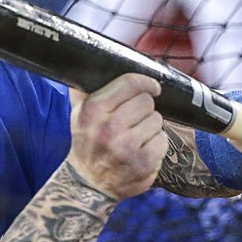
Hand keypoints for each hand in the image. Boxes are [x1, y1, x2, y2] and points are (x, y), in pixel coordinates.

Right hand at [67, 74, 167, 200]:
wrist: (89, 183)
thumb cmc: (87, 143)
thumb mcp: (78, 113)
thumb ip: (86, 88)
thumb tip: (95, 58)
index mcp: (93, 111)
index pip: (130, 83)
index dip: (145, 82)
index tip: (152, 87)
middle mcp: (109, 129)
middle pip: (147, 101)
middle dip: (143, 108)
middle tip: (133, 119)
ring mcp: (127, 148)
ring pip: (157, 120)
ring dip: (150, 126)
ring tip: (135, 136)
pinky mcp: (144, 164)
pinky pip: (162, 140)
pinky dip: (156, 144)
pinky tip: (142, 150)